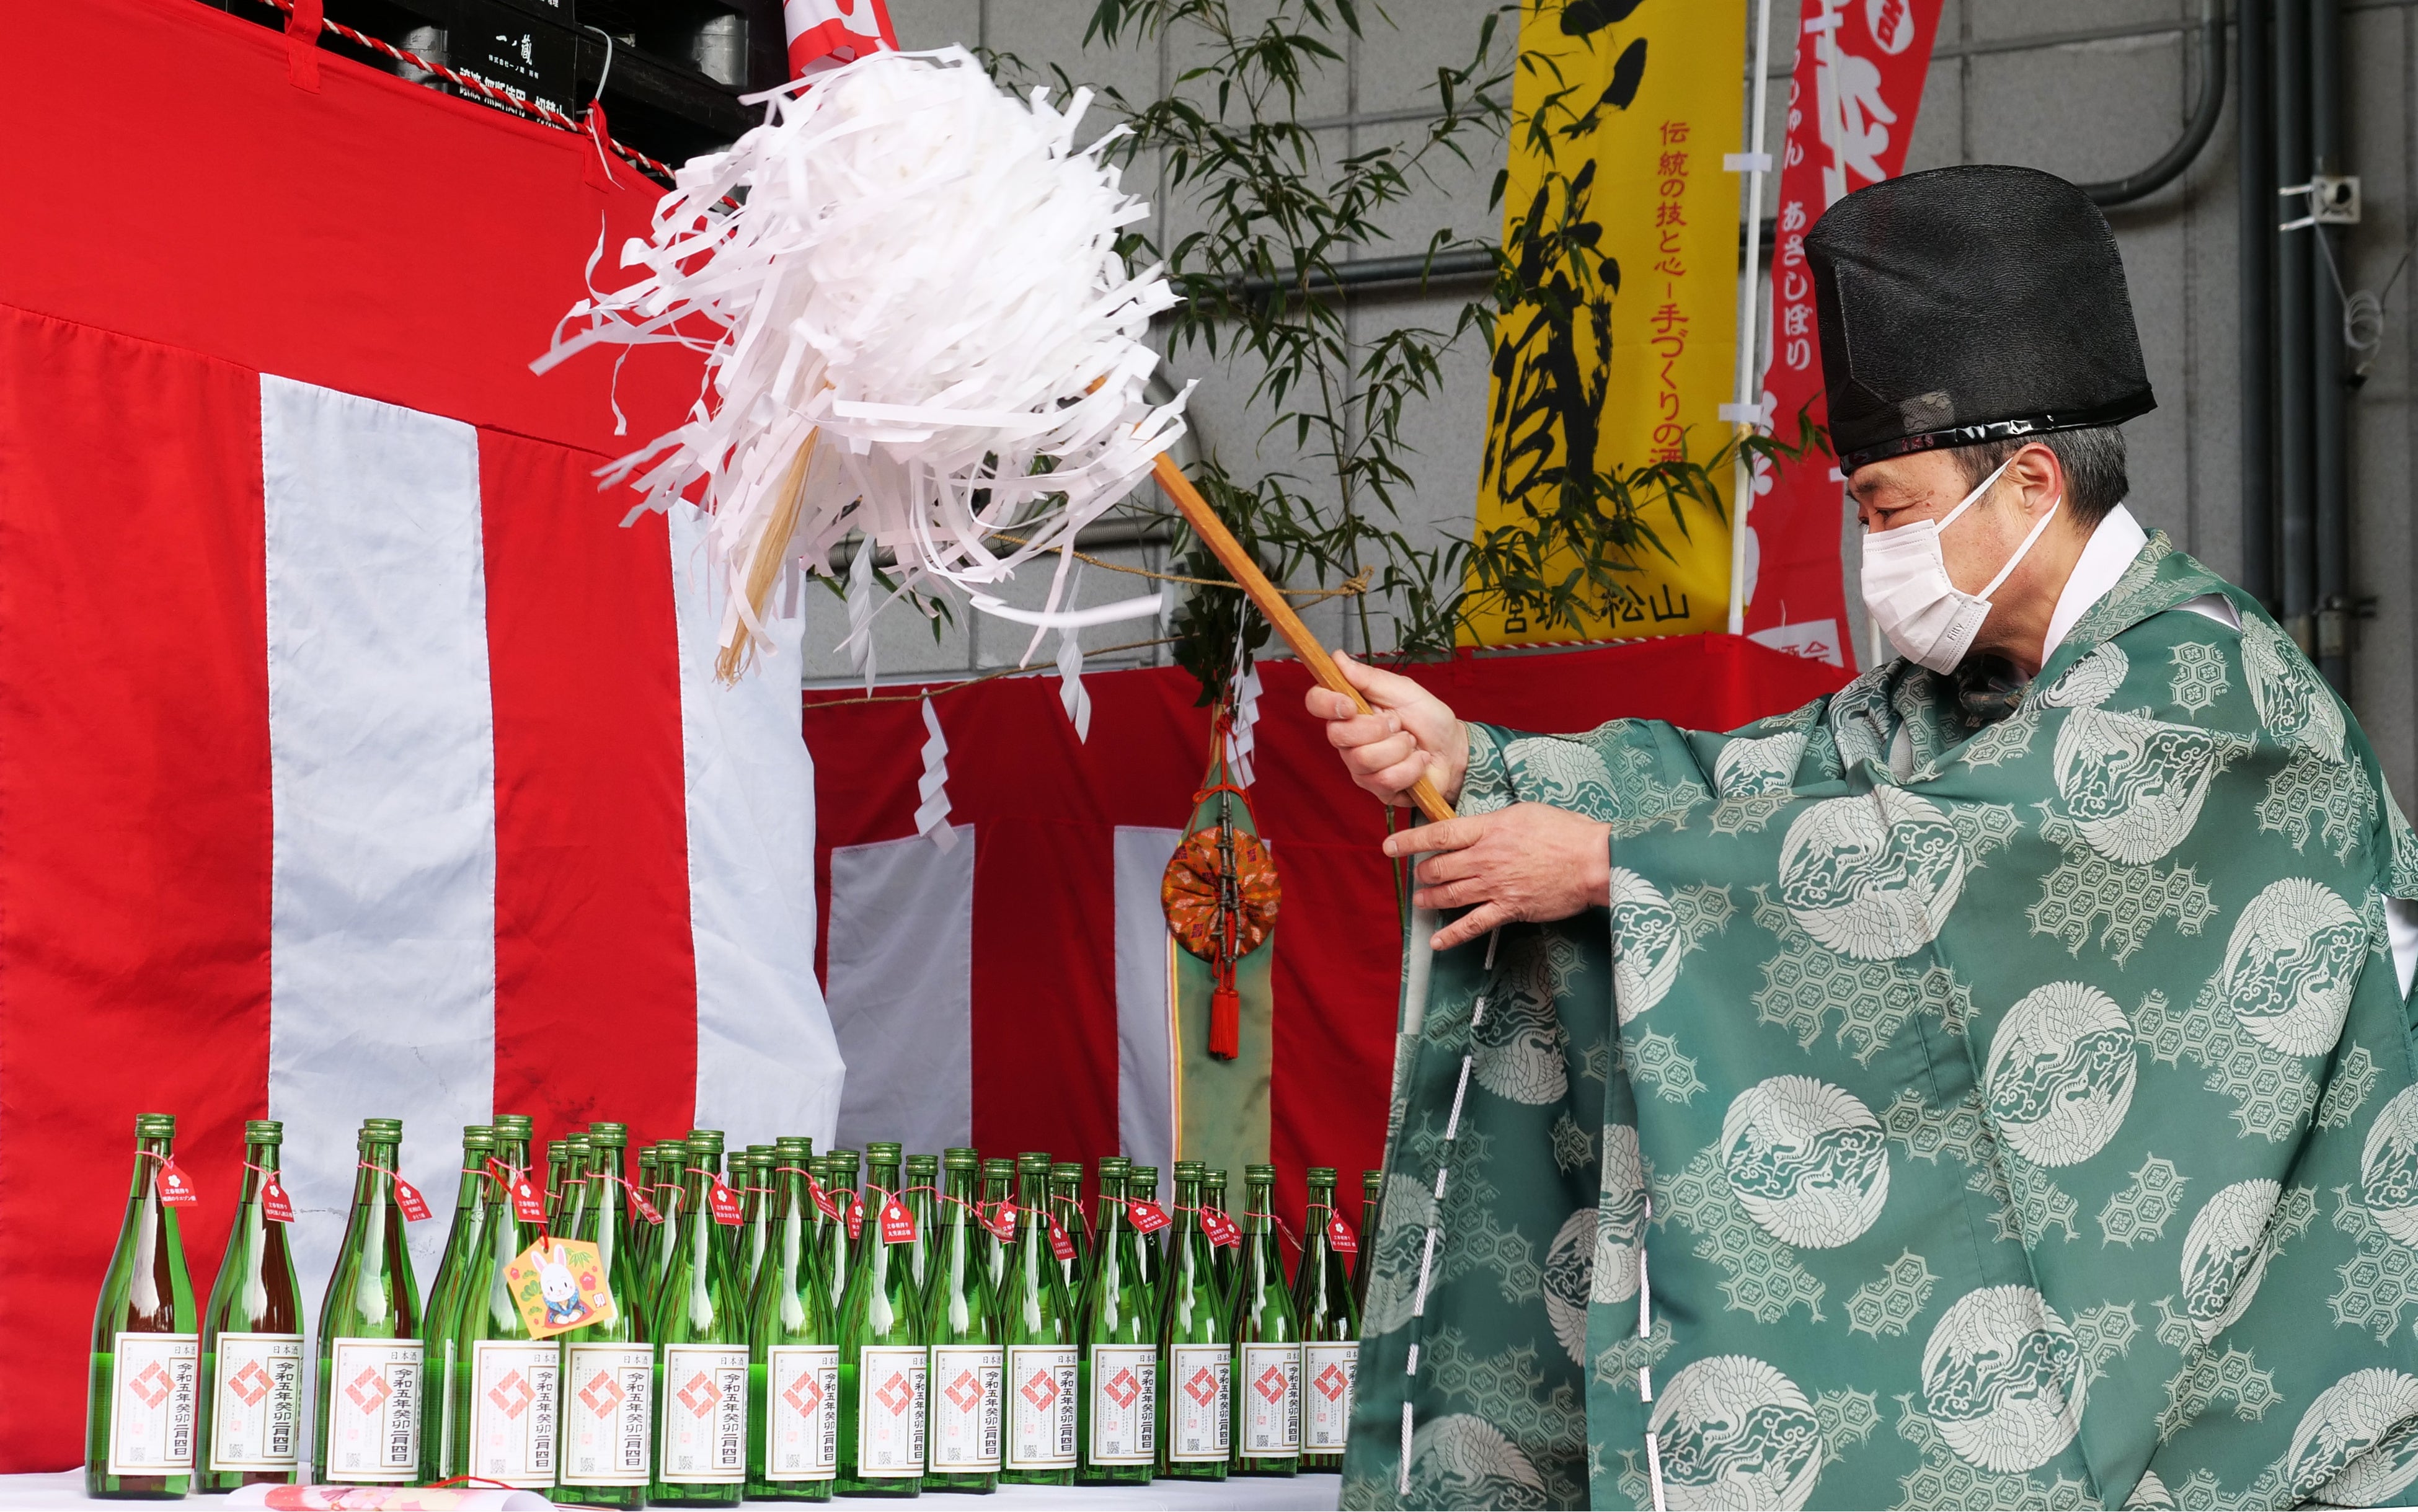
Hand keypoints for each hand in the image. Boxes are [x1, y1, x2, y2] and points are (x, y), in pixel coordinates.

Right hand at [1305, 651, 1468, 806]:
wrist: (1454, 750)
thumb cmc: (1428, 718)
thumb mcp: (1403, 690)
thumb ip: (1369, 677)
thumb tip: (1337, 658)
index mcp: (1351, 709)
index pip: (1317, 702)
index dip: (1327, 703)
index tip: (1351, 704)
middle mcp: (1348, 739)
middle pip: (1338, 735)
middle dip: (1377, 728)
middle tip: (1399, 724)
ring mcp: (1359, 766)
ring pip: (1364, 759)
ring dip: (1398, 749)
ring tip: (1411, 743)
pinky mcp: (1375, 788)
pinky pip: (1385, 780)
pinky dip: (1410, 767)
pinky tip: (1418, 761)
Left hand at [1382, 803, 1612, 950]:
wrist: (1593, 861)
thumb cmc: (1566, 831)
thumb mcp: (1524, 812)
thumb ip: (1494, 821)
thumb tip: (1477, 826)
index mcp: (1489, 828)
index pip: (1439, 833)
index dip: (1410, 840)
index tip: (1391, 845)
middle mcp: (1485, 858)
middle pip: (1439, 867)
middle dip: (1422, 872)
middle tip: (1417, 873)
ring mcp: (1495, 886)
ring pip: (1450, 895)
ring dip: (1429, 898)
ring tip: (1420, 900)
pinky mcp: (1509, 909)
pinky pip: (1473, 925)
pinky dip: (1452, 935)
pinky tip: (1436, 941)